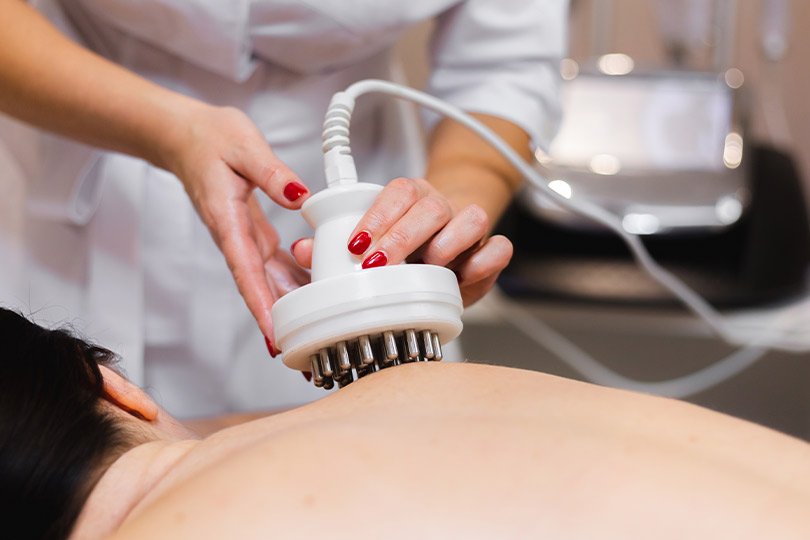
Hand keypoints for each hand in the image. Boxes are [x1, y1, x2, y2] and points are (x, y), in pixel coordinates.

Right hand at [161, 103, 310, 351]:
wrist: (186, 136)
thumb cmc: (209, 139)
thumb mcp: (243, 145)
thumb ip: (272, 173)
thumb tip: (300, 196)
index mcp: (227, 221)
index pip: (246, 272)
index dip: (261, 305)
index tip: (274, 334)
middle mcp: (234, 238)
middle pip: (259, 289)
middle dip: (278, 323)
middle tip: (302, 352)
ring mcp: (243, 239)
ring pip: (268, 282)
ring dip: (288, 309)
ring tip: (314, 333)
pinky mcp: (252, 234)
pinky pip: (274, 266)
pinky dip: (292, 282)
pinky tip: (313, 294)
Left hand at [290, 177, 512, 306]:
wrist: (449, 249)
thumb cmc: (405, 250)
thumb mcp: (372, 249)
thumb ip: (336, 249)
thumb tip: (302, 250)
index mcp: (410, 198)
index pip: (396, 192)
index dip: (376, 217)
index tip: (355, 246)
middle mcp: (440, 206)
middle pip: (429, 206)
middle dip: (402, 238)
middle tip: (379, 266)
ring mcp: (469, 226)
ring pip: (470, 218)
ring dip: (446, 245)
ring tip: (427, 268)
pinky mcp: (491, 249)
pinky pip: (500, 246)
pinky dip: (486, 261)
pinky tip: (464, 276)